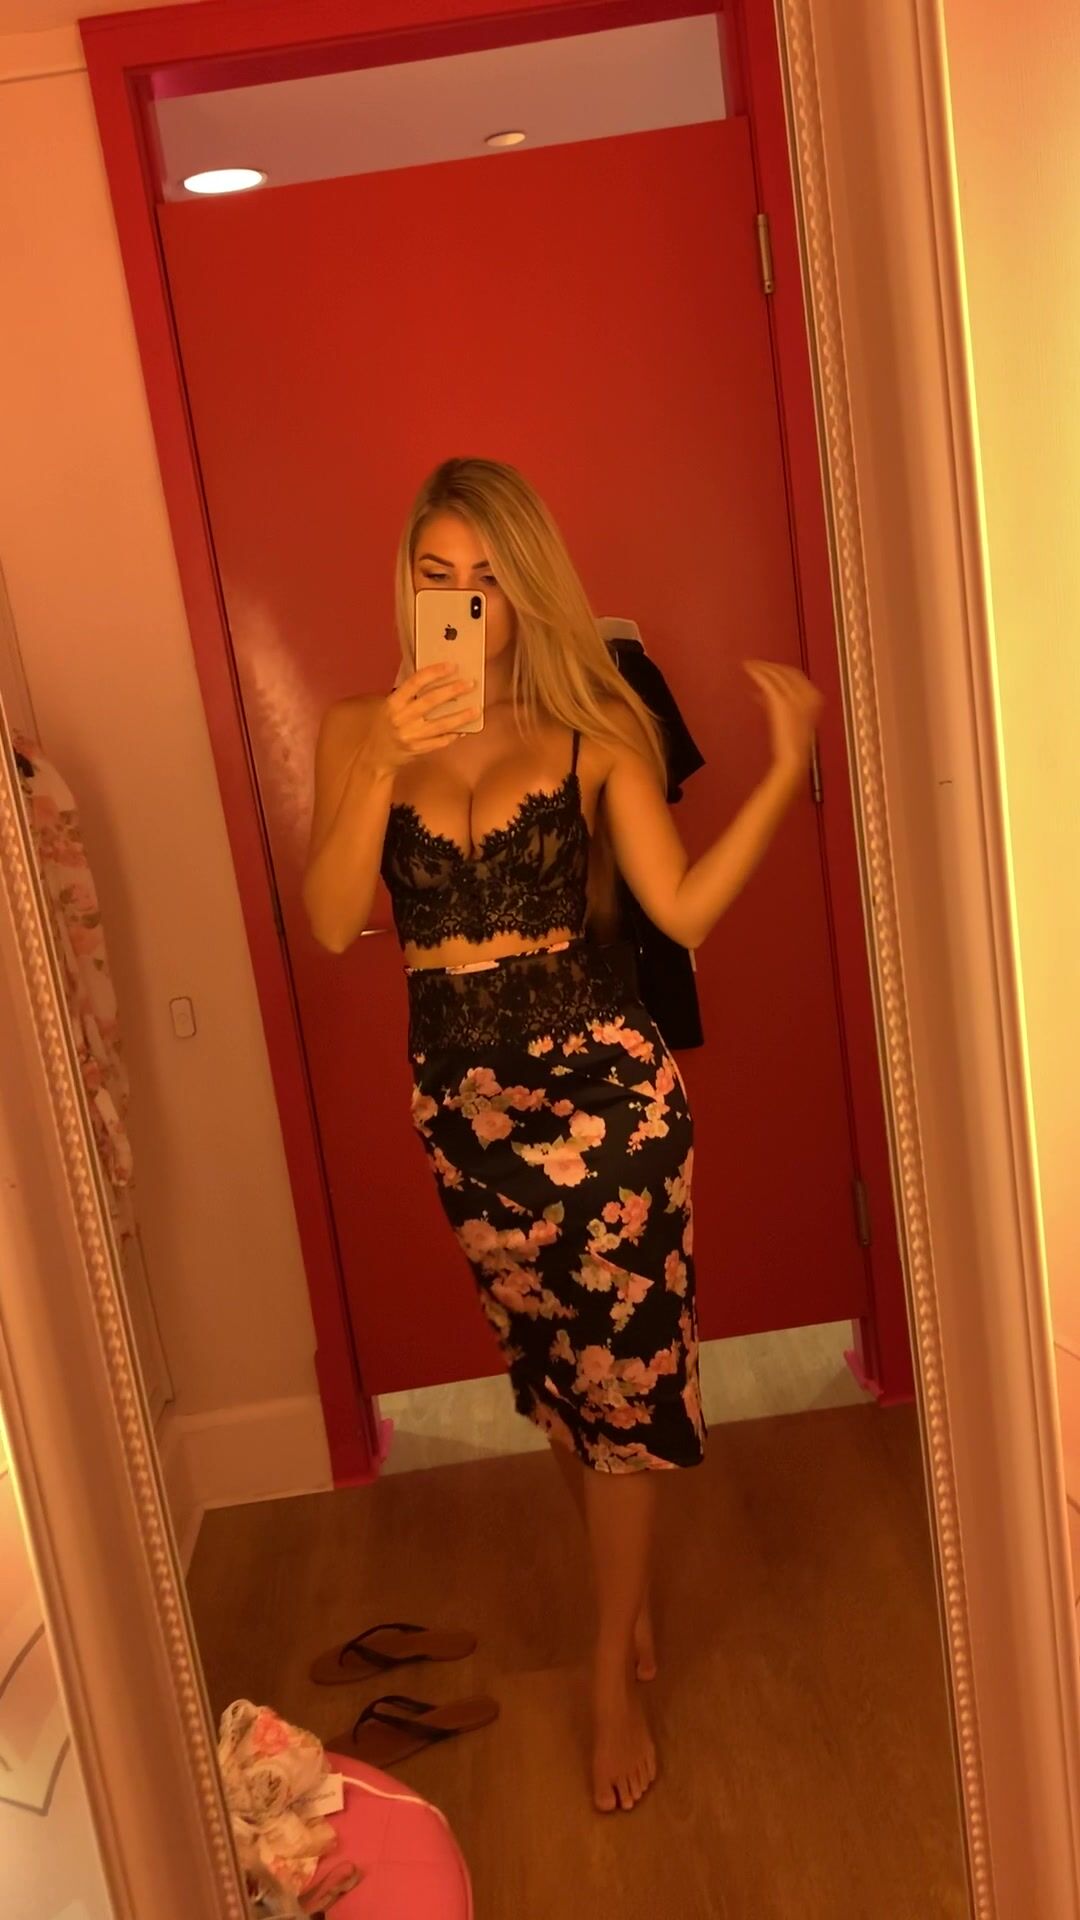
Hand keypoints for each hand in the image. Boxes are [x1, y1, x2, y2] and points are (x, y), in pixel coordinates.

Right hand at [361, 663, 480, 772]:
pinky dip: (453, 735)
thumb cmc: (385, 726)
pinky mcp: (418, 750)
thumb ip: (409, 696)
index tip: (452, 666)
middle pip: (431, 701)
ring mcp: (410, 736)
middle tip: (470, 684)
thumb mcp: (391, 707)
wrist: (375, 756)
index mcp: (393, 703)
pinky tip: (465, 729)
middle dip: (453, 691)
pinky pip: (440, 741)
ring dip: (461, 716)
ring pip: (440, 724)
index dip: (434, 672)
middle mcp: (401, 718)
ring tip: (476, 709)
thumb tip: (438, 681)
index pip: (415, 682)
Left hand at [743, 660, 823, 776]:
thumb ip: (781, 703)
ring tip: (749, 665)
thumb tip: (763, 693)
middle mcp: (808, 693)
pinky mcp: (781, 701)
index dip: (781, 669)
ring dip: (761, 667)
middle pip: (787, 671)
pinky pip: (767, 681)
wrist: (794, 757)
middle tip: (756, 664)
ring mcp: (795, 697)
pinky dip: (757, 673)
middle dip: (771, 666)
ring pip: (776, 674)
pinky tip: (748, 670)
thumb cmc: (793, 743)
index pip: (797, 675)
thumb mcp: (792, 719)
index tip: (769, 667)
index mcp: (815, 697)